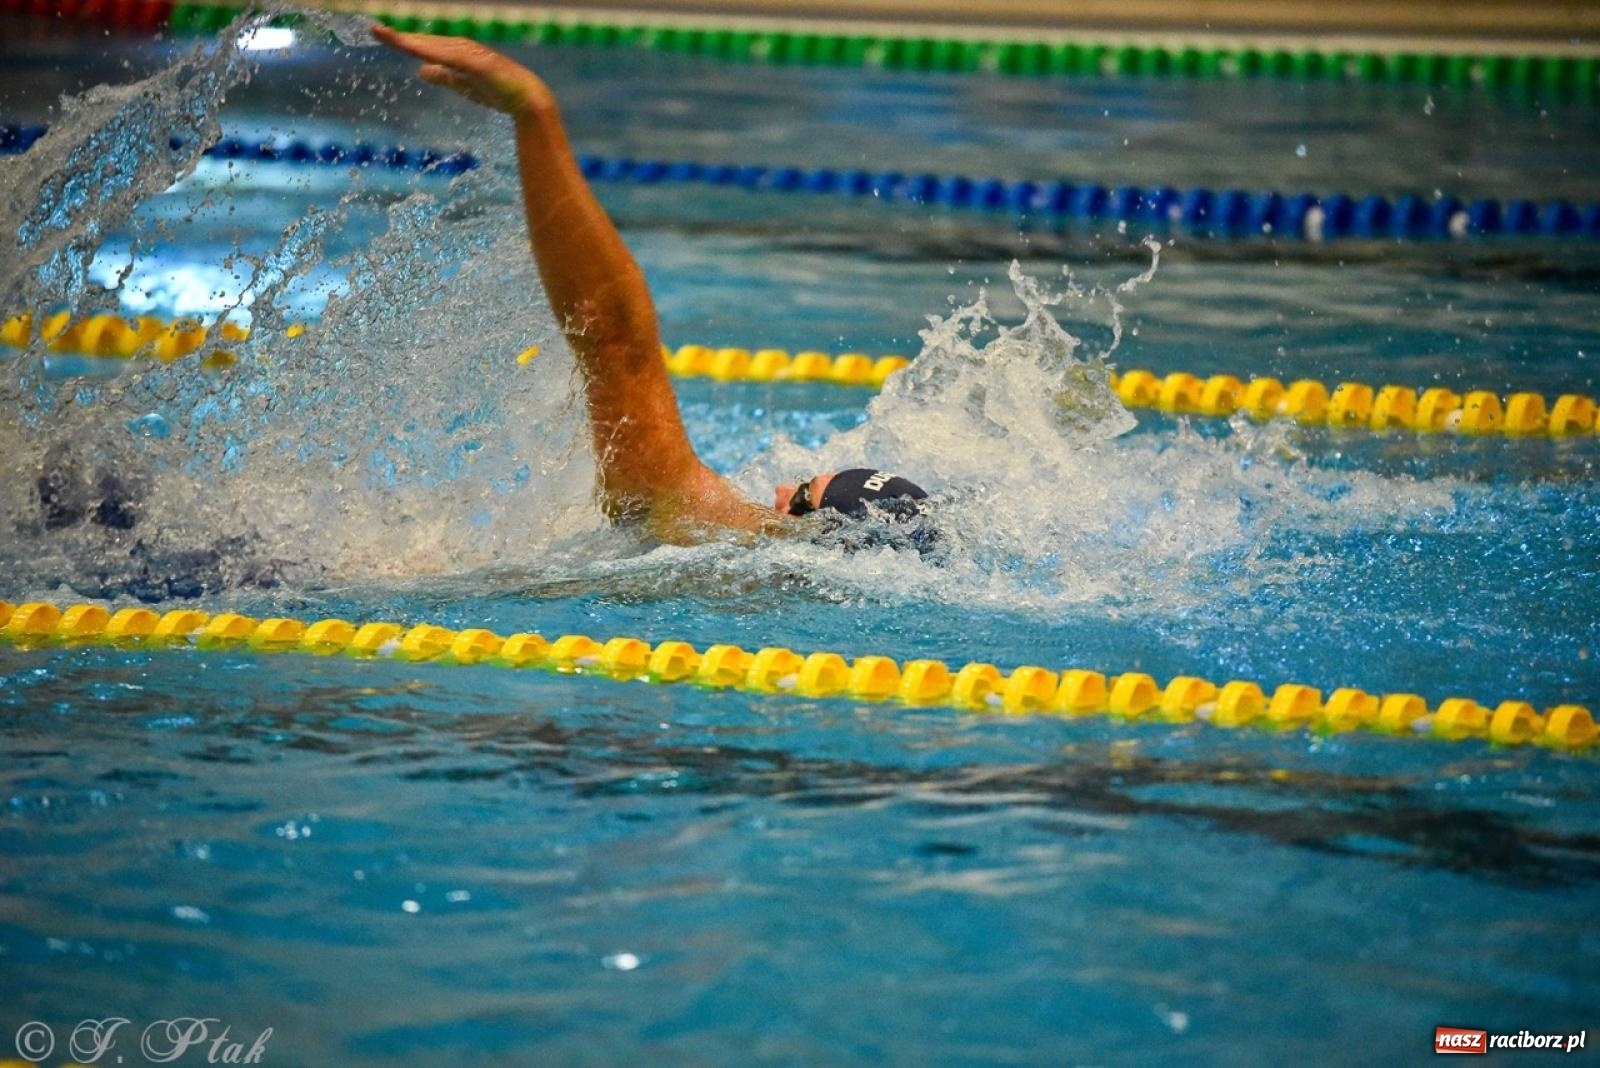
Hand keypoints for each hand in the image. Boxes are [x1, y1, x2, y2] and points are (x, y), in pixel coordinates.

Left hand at [371, 24, 552, 116]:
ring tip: (384, 34)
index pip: (421, 44)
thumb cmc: (497, 89)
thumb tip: (421, 70)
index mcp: (453, 51)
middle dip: (397, 35)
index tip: (376, 33)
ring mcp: (467, 54)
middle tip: (371, 29)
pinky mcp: (476, 63)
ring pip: (432, 46)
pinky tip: (414, 50)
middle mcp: (458, 47)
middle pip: (422, 41)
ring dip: (409, 40)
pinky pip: (448, 56)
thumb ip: (442, 75)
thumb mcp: (461, 83)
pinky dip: (431, 52)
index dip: (399, 39)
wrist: (526, 97)